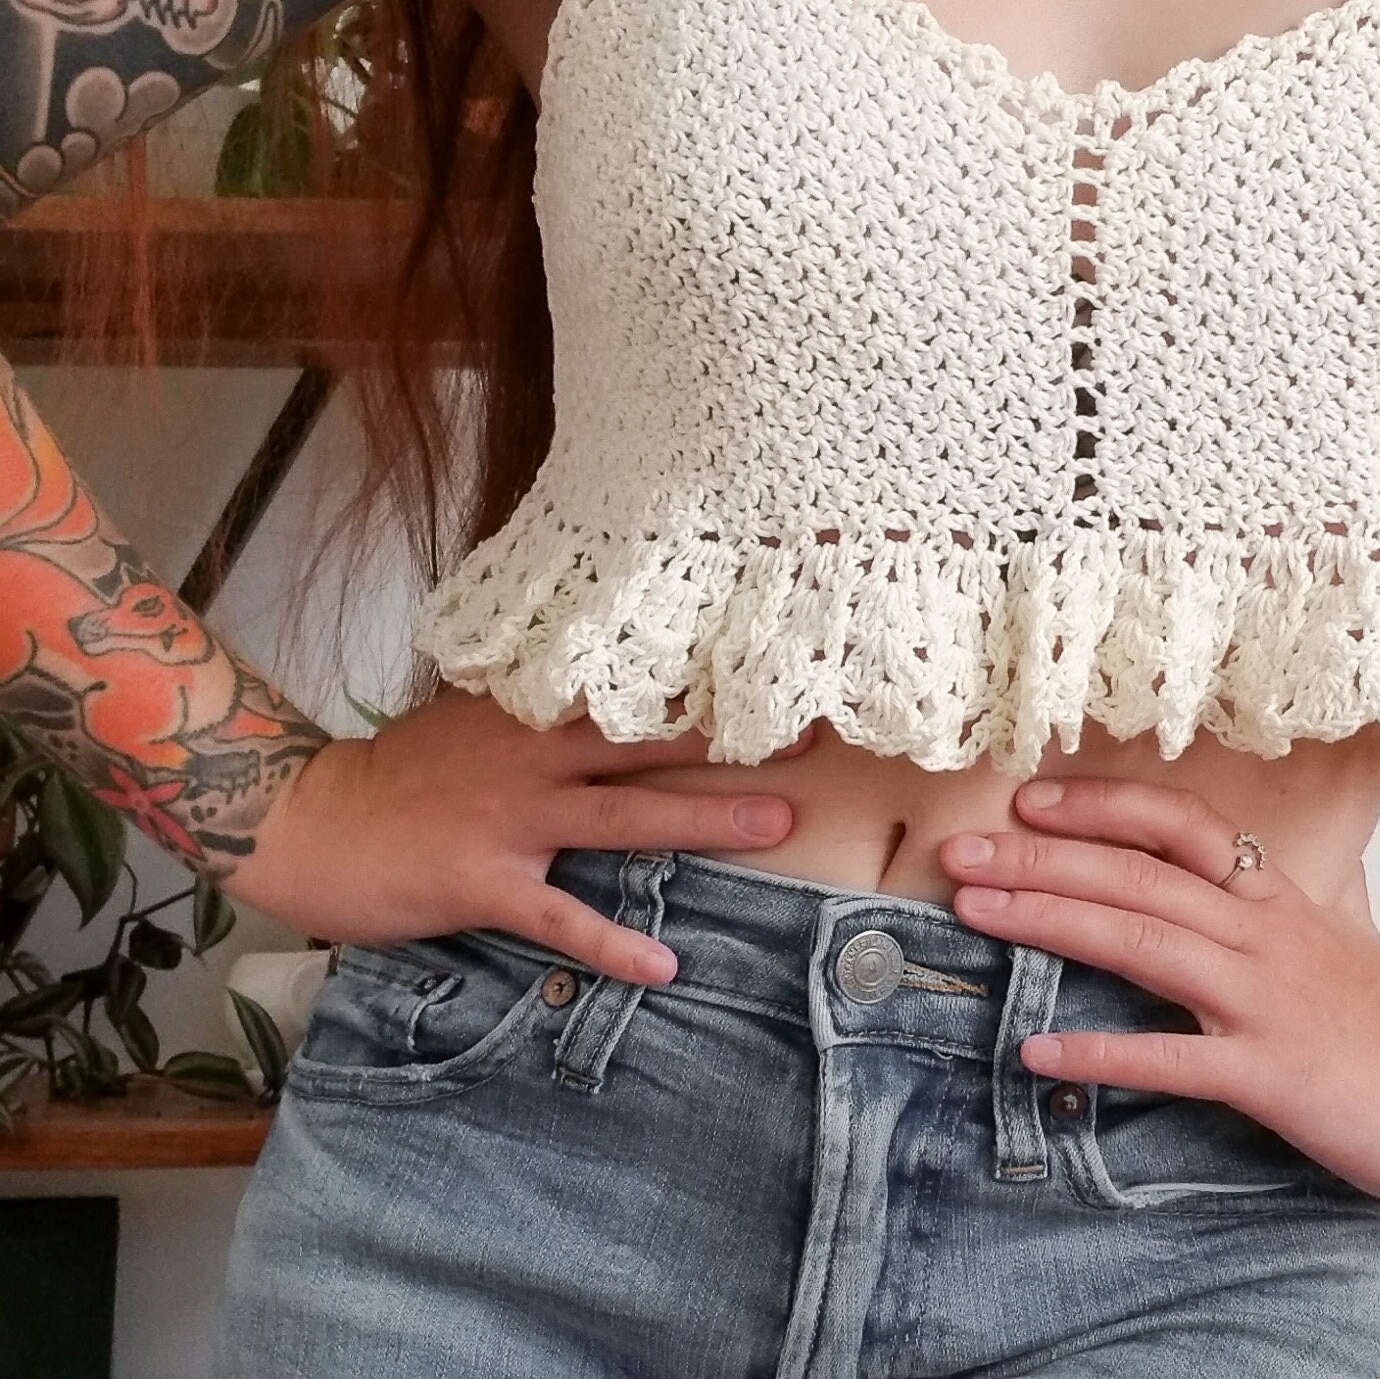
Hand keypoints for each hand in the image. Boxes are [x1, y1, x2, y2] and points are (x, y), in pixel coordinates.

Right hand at [229, 687, 815, 984]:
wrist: (309, 819)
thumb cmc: (402, 774)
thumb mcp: (476, 718)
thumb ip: (544, 708)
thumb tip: (613, 690)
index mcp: (537, 711)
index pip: (637, 690)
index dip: (711, 683)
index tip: (780, 669)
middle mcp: (536, 756)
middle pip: (654, 743)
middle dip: (736, 740)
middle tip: (813, 734)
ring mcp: (514, 819)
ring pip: (628, 818)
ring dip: (707, 821)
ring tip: (779, 825)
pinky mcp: (486, 883)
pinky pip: (561, 919)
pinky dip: (612, 944)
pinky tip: (663, 966)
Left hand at [938, 776, 1379, 1216]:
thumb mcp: (1337, 934)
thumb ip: (1280, 899)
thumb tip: (1235, 868)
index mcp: (1272, 897)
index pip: (1177, 825)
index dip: (1099, 806)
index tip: (1027, 800)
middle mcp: (1260, 933)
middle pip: (1136, 877)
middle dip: (1040, 859)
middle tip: (959, 854)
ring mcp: (1263, 999)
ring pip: (1142, 941)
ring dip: (1049, 922)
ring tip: (974, 913)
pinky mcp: (1270, 1073)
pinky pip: (1172, 1058)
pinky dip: (1102, 1054)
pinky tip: (1038, 1053)